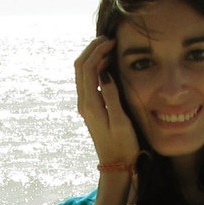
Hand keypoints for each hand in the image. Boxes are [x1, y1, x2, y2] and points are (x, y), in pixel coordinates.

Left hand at [74, 37, 138, 168]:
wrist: (116, 165)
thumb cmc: (123, 145)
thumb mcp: (121, 121)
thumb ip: (111, 96)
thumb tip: (104, 73)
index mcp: (90, 103)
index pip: (87, 68)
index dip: (98, 50)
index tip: (113, 42)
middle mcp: (84, 102)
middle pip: (80, 66)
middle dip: (92, 49)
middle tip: (109, 39)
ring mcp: (86, 105)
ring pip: (82, 72)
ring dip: (93, 57)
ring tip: (109, 47)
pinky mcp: (91, 108)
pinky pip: (87, 80)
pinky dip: (95, 67)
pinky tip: (108, 64)